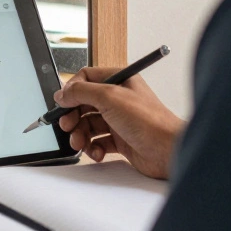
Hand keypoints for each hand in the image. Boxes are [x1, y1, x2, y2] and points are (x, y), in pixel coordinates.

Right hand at [53, 67, 185, 179]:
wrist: (168, 150)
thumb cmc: (149, 121)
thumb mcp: (110, 97)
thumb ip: (82, 92)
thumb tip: (62, 93)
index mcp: (119, 80)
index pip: (86, 78)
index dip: (72, 90)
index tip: (63, 103)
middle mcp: (119, 98)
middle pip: (84, 104)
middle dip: (73, 117)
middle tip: (68, 127)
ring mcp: (119, 120)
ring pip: (89, 125)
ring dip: (81, 135)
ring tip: (81, 144)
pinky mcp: (121, 140)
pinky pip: (98, 142)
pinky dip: (94, 148)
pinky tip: (98, 152)